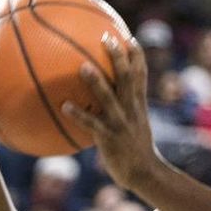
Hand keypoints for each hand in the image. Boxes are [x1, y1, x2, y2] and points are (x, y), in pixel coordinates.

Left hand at [62, 35, 159, 189]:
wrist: (146, 173)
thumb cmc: (136, 150)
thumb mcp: (136, 125)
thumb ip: (125, 109)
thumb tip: (107, 98)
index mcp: (138, 104)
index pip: (141, 74)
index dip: (137, 55)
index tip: (129, 36)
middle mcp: (131, 109)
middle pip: (127, 77)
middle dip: (119, 56)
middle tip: (107, 37)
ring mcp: (121, 123)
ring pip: (109, 98)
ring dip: (96, 82)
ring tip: (83, 66)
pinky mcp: (109, 138)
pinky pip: (92, 124)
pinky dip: (79, 115)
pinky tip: (65, 106)